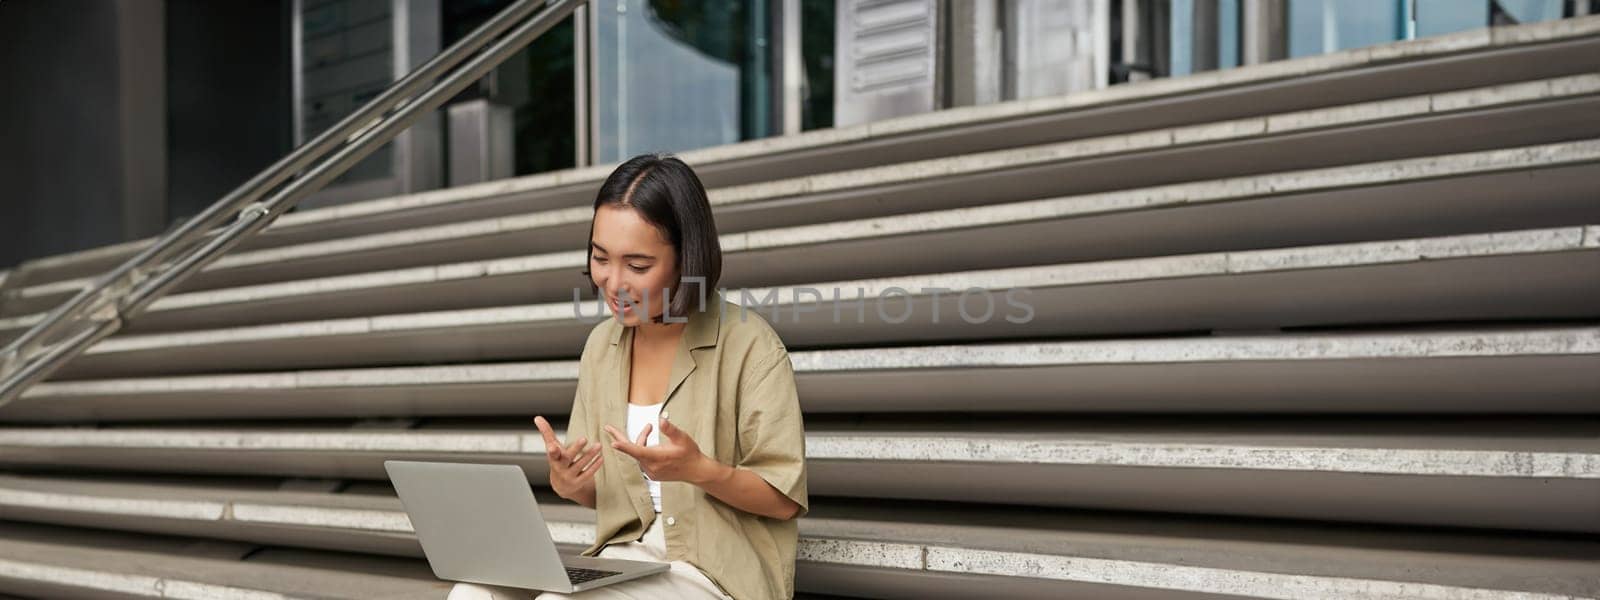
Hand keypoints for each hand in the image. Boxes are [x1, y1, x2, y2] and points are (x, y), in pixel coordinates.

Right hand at [535, 415, 602, 500]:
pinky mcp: (578, 482)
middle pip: (567, 458)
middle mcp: (560, 468)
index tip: (553, 446)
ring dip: (590, 455)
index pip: (552, 454)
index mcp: (553, 458)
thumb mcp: (551, 447)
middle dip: (576, 449)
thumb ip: (546, 433)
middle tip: (584, 438)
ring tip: (599, 445)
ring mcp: (569, 476)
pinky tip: (601, 457)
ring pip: (580, 465)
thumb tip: (537, 418)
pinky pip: (588, 473)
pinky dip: (595, 465)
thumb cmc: (557, 461)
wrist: (561, 485)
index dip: (552, 450)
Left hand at [604, 417, 723, 484]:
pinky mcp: (652, 473)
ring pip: (638, 453)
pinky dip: (643, 449)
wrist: (696, 470)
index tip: (613, 443)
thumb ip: (670, 429)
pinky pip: (642, 459)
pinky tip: (649, 441)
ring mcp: (651, 471)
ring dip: (641, 440)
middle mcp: (651, 466)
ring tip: (648, 428)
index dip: (624, 446)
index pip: (637, 450)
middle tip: (608, 428)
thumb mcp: (682, 438)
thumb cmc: (690, 453)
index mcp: (657, 457)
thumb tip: (661, 419)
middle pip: (633, 450)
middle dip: (622, 437)